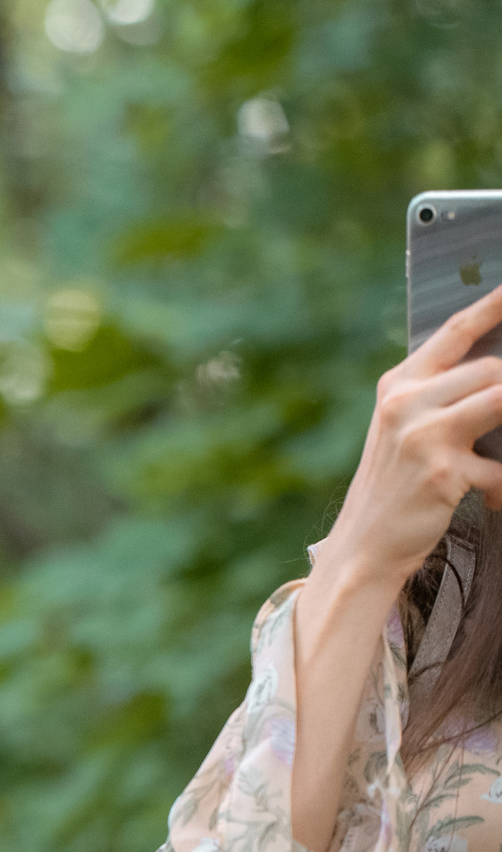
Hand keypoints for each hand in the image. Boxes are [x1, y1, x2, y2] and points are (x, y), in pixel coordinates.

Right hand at [319, 283, 501, 586]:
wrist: (364, 545)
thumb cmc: (395, 487)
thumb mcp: (405, 431)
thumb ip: (442, 397)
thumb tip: (496, 376)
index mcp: (397, 386)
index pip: (455, 333)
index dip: (494, 306)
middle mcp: (405, 402)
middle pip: (491, 368)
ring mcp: (422, 435)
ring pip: (501, 399)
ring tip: (499, 455)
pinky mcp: (442, 471)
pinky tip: (493, 499)